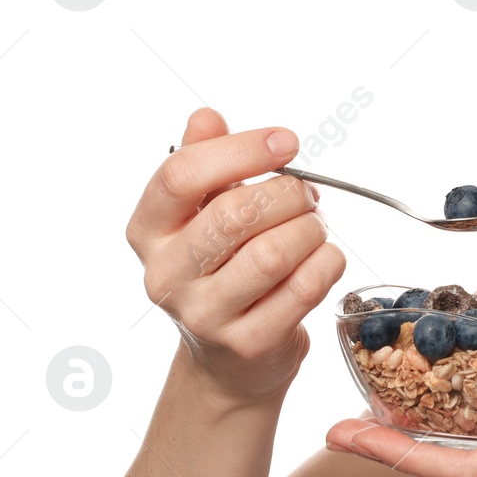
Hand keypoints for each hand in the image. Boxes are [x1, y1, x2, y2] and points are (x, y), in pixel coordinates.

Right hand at [125, 107, 345, 404]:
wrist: (229, 360)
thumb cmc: (222, 270)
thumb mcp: (203, 213)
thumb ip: (204, 162)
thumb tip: (206, 116)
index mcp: (148, 231)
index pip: (181, 175)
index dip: (241, 149)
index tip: (286, 141)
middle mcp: (165, 275)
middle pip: (234, 213)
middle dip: (288, 193)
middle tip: (308, 195)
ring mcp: (204, 314)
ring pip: (274, 251)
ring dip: (311, 229)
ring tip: (314, 228)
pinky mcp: (248, 342)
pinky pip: (305, 286)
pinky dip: (327, 261)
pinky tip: (322, 258)